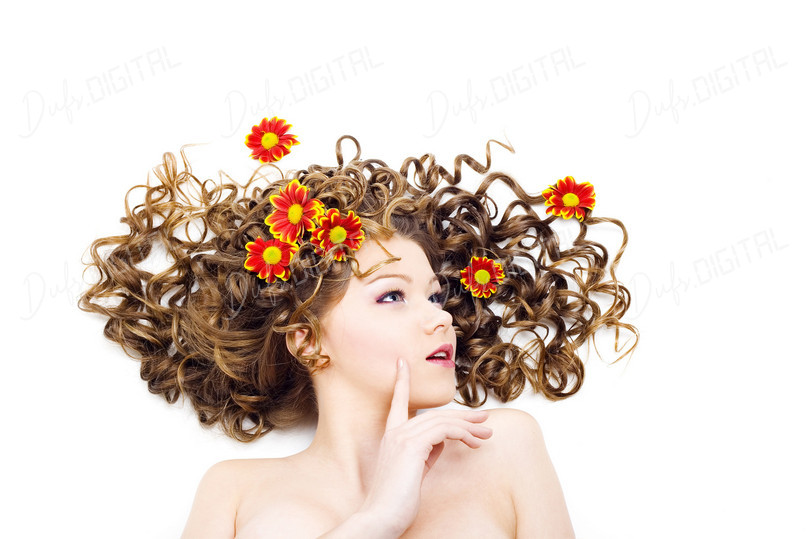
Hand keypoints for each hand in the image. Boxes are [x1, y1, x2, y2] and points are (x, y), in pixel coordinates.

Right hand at [358, 358, 492, 534]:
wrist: (380, 517)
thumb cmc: (396, 500)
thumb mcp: (412, 471)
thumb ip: (424, 452)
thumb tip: (441, 442)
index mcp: (390, 436)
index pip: (397, 402)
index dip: (401, 382)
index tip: (402, 364)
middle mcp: (394, 432)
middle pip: (434, 413)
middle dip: (461, 415)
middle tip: (483, 419)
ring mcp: (402, 438)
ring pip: (443, 421)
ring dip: (469, 427)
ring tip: (487, 433)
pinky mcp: (412, 447)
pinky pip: (445, 431)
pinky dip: (463, 434)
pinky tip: (474, 442)